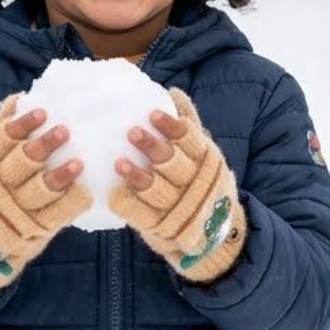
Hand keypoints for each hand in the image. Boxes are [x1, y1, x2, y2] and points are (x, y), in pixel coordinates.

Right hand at [0, 92, 92, 288]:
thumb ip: (1, 133)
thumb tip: (20, 100)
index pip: (4, 139)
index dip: (23, 125)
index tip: (43, 113)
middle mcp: (1, 184)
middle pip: (23, 162)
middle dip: (44, 145)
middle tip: (65, 131)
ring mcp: (17, 208)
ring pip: (39, 190)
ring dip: (59, 175)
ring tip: (78, 163)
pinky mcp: (34, 227)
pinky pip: (54, 214)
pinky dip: (69, 202)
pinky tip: (83, 191)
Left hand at [108, 88, 245, 282]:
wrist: (215, 236)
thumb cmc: (203, 183)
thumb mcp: (204, 156)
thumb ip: (190, 128)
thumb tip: (174, 94)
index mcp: (205, 161)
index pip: (190, 140)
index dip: (171, 127)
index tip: (152, 115)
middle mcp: (194, 184)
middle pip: (172, 163)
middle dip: (152, 148)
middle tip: (132, 132)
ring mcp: (178, 207)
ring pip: (157, 190)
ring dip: (138, 176)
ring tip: (119, 163)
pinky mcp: (162, 226)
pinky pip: (144, 215)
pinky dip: (129, 205)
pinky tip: (114, 195)